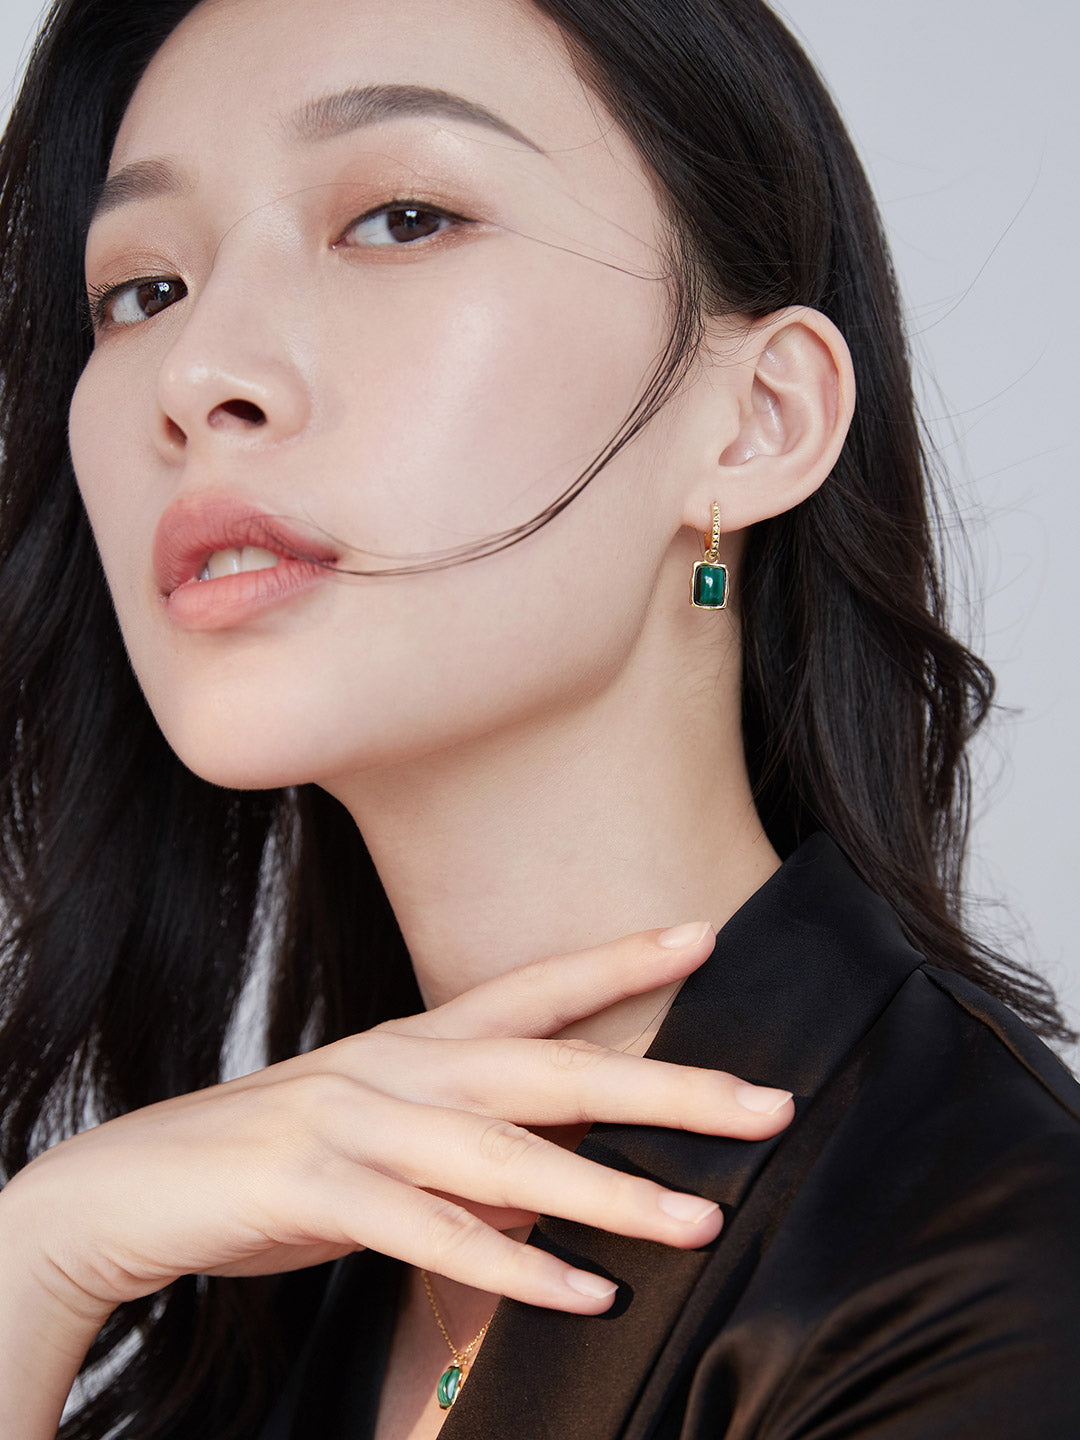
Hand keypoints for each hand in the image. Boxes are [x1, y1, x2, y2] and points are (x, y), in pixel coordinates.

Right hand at [0, 922, 792, 1330]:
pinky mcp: (313, 1187)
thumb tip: (563, 1172)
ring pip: (503, 1154)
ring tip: (699, 1219)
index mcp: (414, 1041)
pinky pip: (428, 1233)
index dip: (618, 959)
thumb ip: (469, 1143)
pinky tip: (582, 1293)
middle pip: (550, 1067)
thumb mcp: (379, 1131)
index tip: (704, 934)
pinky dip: (510, 1267)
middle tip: (764, 1105)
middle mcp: (396, 1065)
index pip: (535, 987)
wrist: (131, 1186)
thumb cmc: (273, 1157)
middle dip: (664, 1086)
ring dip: (608, 1193)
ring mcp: (353, 1122)